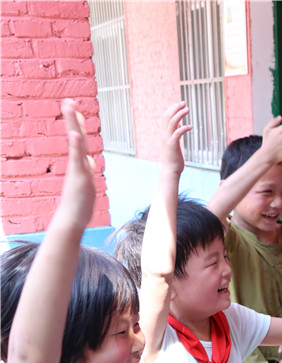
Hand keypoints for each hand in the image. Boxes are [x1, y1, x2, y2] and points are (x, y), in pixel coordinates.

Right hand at [59, 98, 95, 228]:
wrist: (72, 220)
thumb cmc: (79, 204)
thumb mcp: (87, 182)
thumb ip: (87, 169)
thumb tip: (90, 160)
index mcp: (80, 164)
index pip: (80, 140)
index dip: (78, 124)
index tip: (76, 108)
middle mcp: (77, 163)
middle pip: (76, 136)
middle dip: (73, 118)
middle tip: (68, 100)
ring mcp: (76, 169)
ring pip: (75, 144)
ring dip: (73, 125)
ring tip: (69, 107)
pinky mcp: (78, 178)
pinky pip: (76, 159)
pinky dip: (76, 146)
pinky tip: (74, 134)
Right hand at [161, 102, 191, 175]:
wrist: (169, 171)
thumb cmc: (173, 159)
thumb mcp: (174, 143)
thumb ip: (175, 133)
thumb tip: (180, 124)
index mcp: (164, 134)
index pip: (165, 117)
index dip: (172, 109)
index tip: (180, 105)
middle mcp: (164, 135)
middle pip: (167, 116)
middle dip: (175, 108)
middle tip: (184, 102)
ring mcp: (167, 140)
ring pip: (171, 122)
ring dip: (179, 114)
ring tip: (187, 109)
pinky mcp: (172, 145)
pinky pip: (177, 133)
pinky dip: (184, 128)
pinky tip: (191, 126)